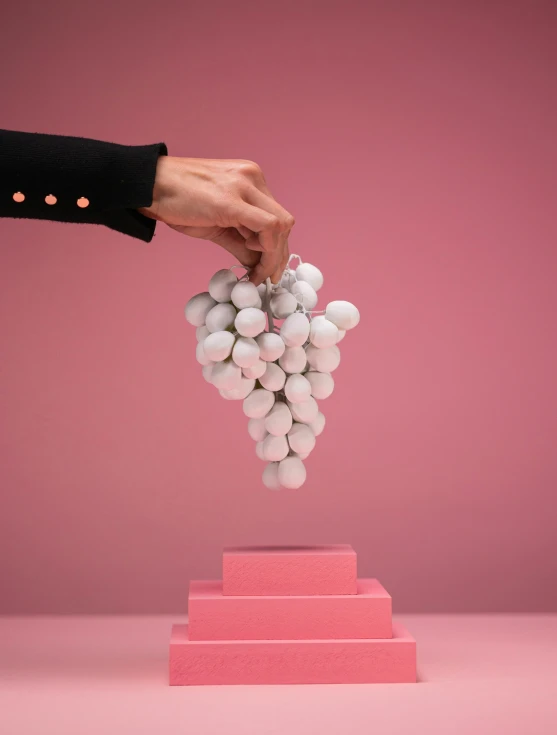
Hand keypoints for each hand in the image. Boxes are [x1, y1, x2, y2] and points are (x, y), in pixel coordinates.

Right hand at [139, 156, 293, 284]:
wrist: (147, 185)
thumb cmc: (175, 201)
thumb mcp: (214, 222)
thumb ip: (239, 241)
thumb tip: (256, 265)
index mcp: (249, 179)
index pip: (276, 216)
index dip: (276, 247)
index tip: (266, 270)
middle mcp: (252, 177)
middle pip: (283, 222)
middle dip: (279, 255)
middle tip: (268, 278)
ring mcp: (244, 185)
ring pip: (280, 226)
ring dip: (273, 257)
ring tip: (257, 276)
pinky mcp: (233, 200)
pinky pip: (267, 228)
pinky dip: (266, 253)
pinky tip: (252, 269)